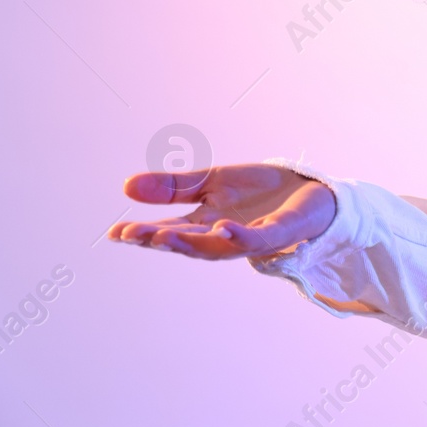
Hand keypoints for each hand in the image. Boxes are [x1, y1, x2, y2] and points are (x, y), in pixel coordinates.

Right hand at [107, 165, 335, 260]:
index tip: (115, 232)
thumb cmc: (262, 191)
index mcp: (206, 225)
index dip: (144, 233)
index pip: (171, 231)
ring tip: (162, 235)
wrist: (312, 189)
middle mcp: (225, 236)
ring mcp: (252, 237)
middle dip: (158, 239)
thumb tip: (126, 187)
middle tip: (129, 234)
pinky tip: (223, 227)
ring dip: (189, 242)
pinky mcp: (280, 232)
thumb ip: (174, 187)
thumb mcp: (213, 180)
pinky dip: (239, 236)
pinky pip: (258, 238)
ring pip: (216, 246)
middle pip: (188, 242)